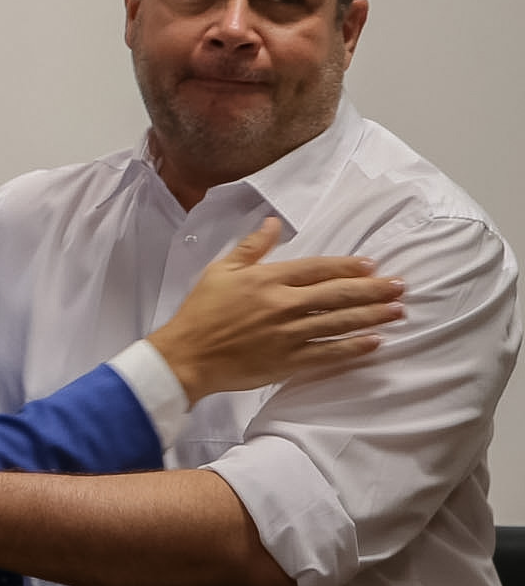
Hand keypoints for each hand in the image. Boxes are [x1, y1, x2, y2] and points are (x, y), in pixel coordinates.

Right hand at [148, 218, 404, 404]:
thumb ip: (250, 247)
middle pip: (338, 294)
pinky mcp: (288, 362)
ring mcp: (288, 335)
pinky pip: (328, 354)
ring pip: (340, 323)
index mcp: (267, 279)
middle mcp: (283, 305)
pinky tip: (375, 342)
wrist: (186, 356)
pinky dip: (353, 348)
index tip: (371, 265)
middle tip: (400, 286)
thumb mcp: (220, 270)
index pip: (317, 269)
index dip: (347, 266)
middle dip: (373, 289)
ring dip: (372, 316)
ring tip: (398, 310)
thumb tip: (273, 223)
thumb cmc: (200, 312)